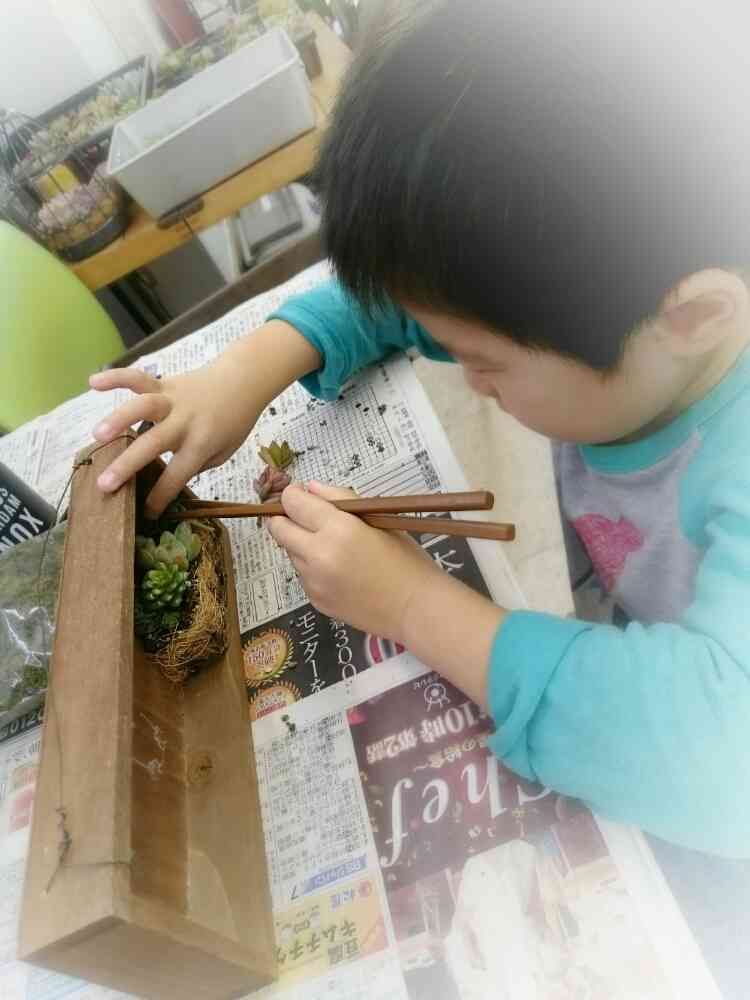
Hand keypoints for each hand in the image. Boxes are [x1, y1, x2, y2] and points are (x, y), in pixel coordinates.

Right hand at [89, 364, 258, 516]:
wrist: (243, 381)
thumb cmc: (232, 423)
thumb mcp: (224, 452)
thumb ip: (195, 465)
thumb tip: (165, 478)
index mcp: (201, 444)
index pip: (177, 475)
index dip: (161, 496)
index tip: (145, 513)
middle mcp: (184, 422)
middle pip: (153, 443)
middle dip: (127, 465)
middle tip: (103, 485)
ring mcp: (173, 400)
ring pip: (144, 406)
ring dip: (119, 419)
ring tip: (97, 436)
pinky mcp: (165, 382)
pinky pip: (139, 378)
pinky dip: (116, 377)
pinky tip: (93, 383)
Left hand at [268, 482, 442, 641]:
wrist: (416, 609)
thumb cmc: (406, 559)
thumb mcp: (379, 520)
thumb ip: (341, 498)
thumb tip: (311, 488)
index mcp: (338, 529)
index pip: (293, 503)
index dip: (293, 495)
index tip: (301, 495)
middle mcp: (317, 556)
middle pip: (278, 528)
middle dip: (286, 518)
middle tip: (306, 518)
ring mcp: (313, 582)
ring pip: (290, 552)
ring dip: (302, 544)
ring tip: (335, 549)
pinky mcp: (315, 601)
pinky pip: (303, 575)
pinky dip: (313, 568)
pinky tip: (340, 571)